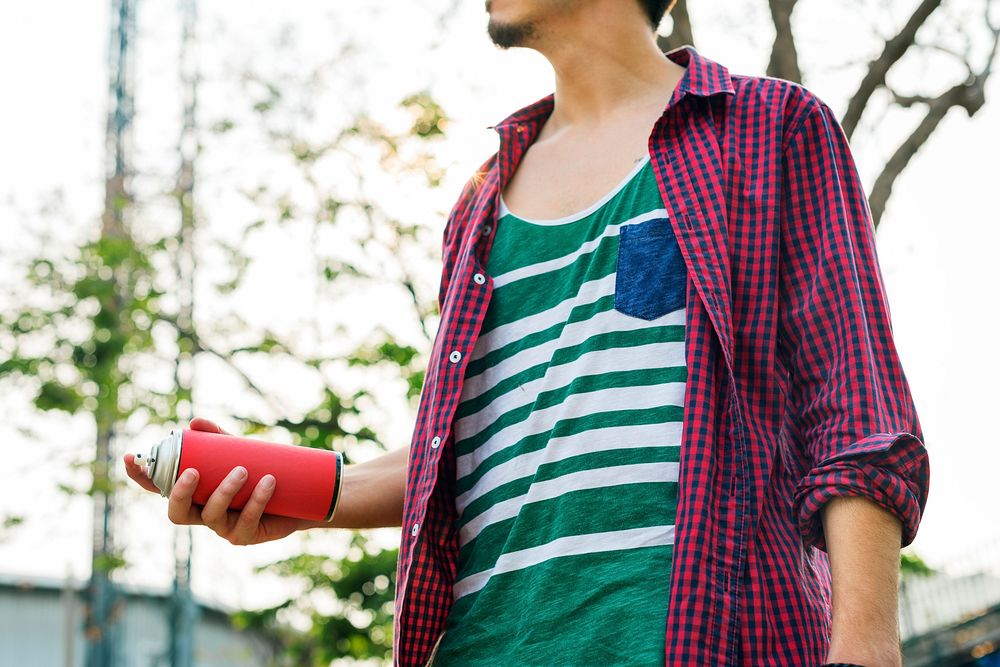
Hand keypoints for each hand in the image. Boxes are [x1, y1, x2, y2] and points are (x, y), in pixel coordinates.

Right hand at [123, 417, 310, 544]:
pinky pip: (245, 520)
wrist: (298, 496)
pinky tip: (268, 482)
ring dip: (225, 491)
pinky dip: (256, 500)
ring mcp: (222, 527)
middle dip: (180, 493)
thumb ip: (218, 439)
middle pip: (176, 512)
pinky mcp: (244, 536)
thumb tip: (195, 423)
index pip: (159, 488)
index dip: (140, 477)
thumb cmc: (260, 472)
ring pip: (212, 514)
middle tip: (193, 472)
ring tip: (243, 470)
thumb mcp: (239, 452)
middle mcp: (202, 513)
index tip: (130, 458)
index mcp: (194, 494)